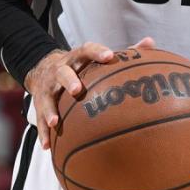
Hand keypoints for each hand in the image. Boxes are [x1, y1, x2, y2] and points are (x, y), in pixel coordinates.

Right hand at [25, 36, 155, 148]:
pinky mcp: (39, 102)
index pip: (87, 50)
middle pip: (63, 72)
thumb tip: (150, 42)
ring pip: (47, 97)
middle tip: (77, 91)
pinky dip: (43, 132)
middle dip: (69, 80)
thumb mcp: (96, 56)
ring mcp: (48, 87)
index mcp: (77, 58)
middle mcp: (61, 69)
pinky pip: (39, 119)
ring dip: (50, 110)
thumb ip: (124, 51)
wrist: (43, 68)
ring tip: (56, 123)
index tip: (109, 56)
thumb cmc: (81, 65)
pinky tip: (48, 146)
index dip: (97, 52)